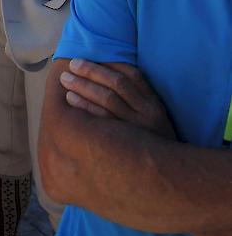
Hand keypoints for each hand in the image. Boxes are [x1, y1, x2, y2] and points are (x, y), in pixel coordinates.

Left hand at [60, 59, 176, 139]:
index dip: (107, 65)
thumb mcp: (151, 118)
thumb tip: (104, 73)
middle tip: (70, 67)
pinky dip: (85, 108)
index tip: (85, 59)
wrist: (168, 176)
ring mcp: (138, 130)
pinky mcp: (127, 145)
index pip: (131, 75)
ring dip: (84, 87)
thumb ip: (135, 97)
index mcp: (153, 103)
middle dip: (91, 73)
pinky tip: (70, 101)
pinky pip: (102, 122)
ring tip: (66, 81)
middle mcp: (148, 114)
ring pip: (108, 101)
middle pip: (116, 85)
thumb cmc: (150, 141)